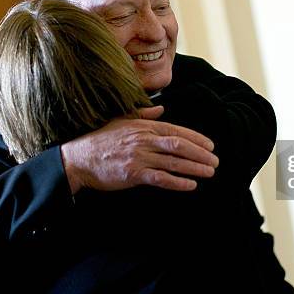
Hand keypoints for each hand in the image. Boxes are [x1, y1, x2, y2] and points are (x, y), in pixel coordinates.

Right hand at [61, 106, 218, 193]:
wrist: (78, 158)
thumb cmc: (100, 140)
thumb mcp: (122, 120)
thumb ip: (144, 115)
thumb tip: (162, 109)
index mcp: (143, 126)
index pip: (176, 130)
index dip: (196, 138)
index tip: (210, 146)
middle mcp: (144, 140)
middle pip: (179, 145)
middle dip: (200, 154)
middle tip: (215, 161)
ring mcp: (139, 157)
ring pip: (173, 162)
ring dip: (194, 168)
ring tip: (209, 172)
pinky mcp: (133, 174)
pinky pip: (160, 178)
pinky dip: (177, 182)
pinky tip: (191, 185)